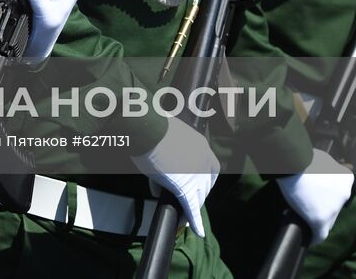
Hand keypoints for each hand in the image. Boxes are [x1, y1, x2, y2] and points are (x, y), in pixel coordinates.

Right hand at [130, 116, 219, 236]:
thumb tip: (157, 184)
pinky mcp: (185, 187)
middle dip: (196, 195)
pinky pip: (191, 208)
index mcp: (200, 145)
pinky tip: (196, 229)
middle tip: (184, 202)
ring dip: (191, 208)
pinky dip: (194, 220)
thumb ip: (164, 158)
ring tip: (183, 218)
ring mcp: (196, 174)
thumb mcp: (162, 139)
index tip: (195, 186)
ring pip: (197, 198)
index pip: (209, 168)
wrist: (146, 128)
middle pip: (204, 185)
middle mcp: (203, 159)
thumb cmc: (150, 127)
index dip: (202, 180)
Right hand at [277, 149, 353, 244]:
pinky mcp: (320, 219)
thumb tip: (320, 174)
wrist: (293, 162)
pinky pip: (320, 234)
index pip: (339, 193)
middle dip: (322, 207)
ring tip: (305, 218)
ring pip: (327, 221)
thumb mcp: (322, 158)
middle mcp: (344, 194)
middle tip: (308, 204)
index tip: (317, 197)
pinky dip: (315, 238)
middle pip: (334, 208)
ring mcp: (334, 208)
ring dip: (317, 219)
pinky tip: (310, 239)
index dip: (327, 195)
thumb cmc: (303, 157)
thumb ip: (327, 168)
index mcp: (346, 179)